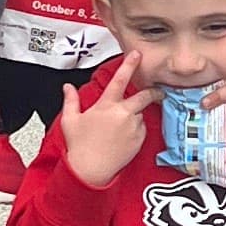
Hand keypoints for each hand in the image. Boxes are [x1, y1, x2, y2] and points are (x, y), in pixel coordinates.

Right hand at [58, 49, 152, 188]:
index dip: (129, 65)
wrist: (91, 170)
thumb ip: (70, 100)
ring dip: (135, 116)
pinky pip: (141, 129)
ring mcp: (133, 127)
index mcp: (106, 105)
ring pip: (140, 114)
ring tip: (119, 128)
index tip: (137, 55)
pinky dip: (136, 129)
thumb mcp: (70, 120)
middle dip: (153, 92)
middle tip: (157, 91)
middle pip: (144, 96)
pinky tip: (122, 137)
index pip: (120, 79)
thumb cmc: (79, 146)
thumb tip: (68, 88)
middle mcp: (123, 114)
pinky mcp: (139, 140)